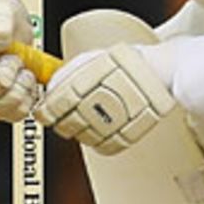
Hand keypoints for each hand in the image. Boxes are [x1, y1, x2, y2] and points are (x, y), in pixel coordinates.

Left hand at [34, 44, 175, 154]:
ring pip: (81, 138)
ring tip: (86, 118)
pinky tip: (99, 128)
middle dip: (60, 122)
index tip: (42, 112)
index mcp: (86, 85)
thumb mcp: (93, 57)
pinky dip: (96, 140)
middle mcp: (97, 106)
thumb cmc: (129, 61)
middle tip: (61, 116)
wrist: (161, 71)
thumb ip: (68, 73)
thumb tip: (51, 87)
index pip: (54, 106)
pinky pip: (102, 146)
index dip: (45, 111)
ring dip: (78, 131)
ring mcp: (112, 123)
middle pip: (65, 125)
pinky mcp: (125, 136)